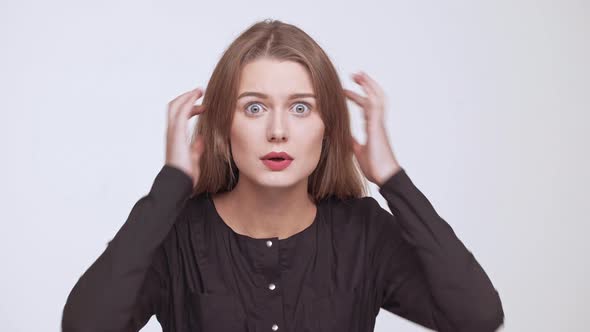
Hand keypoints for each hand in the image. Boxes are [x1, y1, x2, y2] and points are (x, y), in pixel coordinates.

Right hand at [165, 87, 206, 187]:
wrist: (179, 182)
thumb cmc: (186, 174)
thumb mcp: (193, 158)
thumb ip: (196, 148)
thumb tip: (200, 141)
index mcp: (175, 137)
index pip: (179, 115)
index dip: (189, 107)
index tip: (203, 106)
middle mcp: (171, 132)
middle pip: (174, 106)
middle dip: (186, 97)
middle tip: (199, 91)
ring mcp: (172, 132)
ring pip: (175, 106)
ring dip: (187, 96)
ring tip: (199, 91)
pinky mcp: (176, 133)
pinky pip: (181, 113)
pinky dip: (189, 103)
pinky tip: (198, 100)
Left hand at [344, 71, 401, 186]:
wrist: (385, 176)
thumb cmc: (375, 166)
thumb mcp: (358, 151)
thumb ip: (352, 142)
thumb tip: (343, 136)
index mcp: (372, 127)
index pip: (365, 106)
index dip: (356, 97)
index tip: (345, 91)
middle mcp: (377, 122)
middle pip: (373, 97)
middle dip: (365, 84)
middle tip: (355, 74)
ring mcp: (379, 123)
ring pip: (377, 97)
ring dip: (368, 84)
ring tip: (359, 74)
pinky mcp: (378, 126)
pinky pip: (375, 106)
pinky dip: (370, 94)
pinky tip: (364, 86)